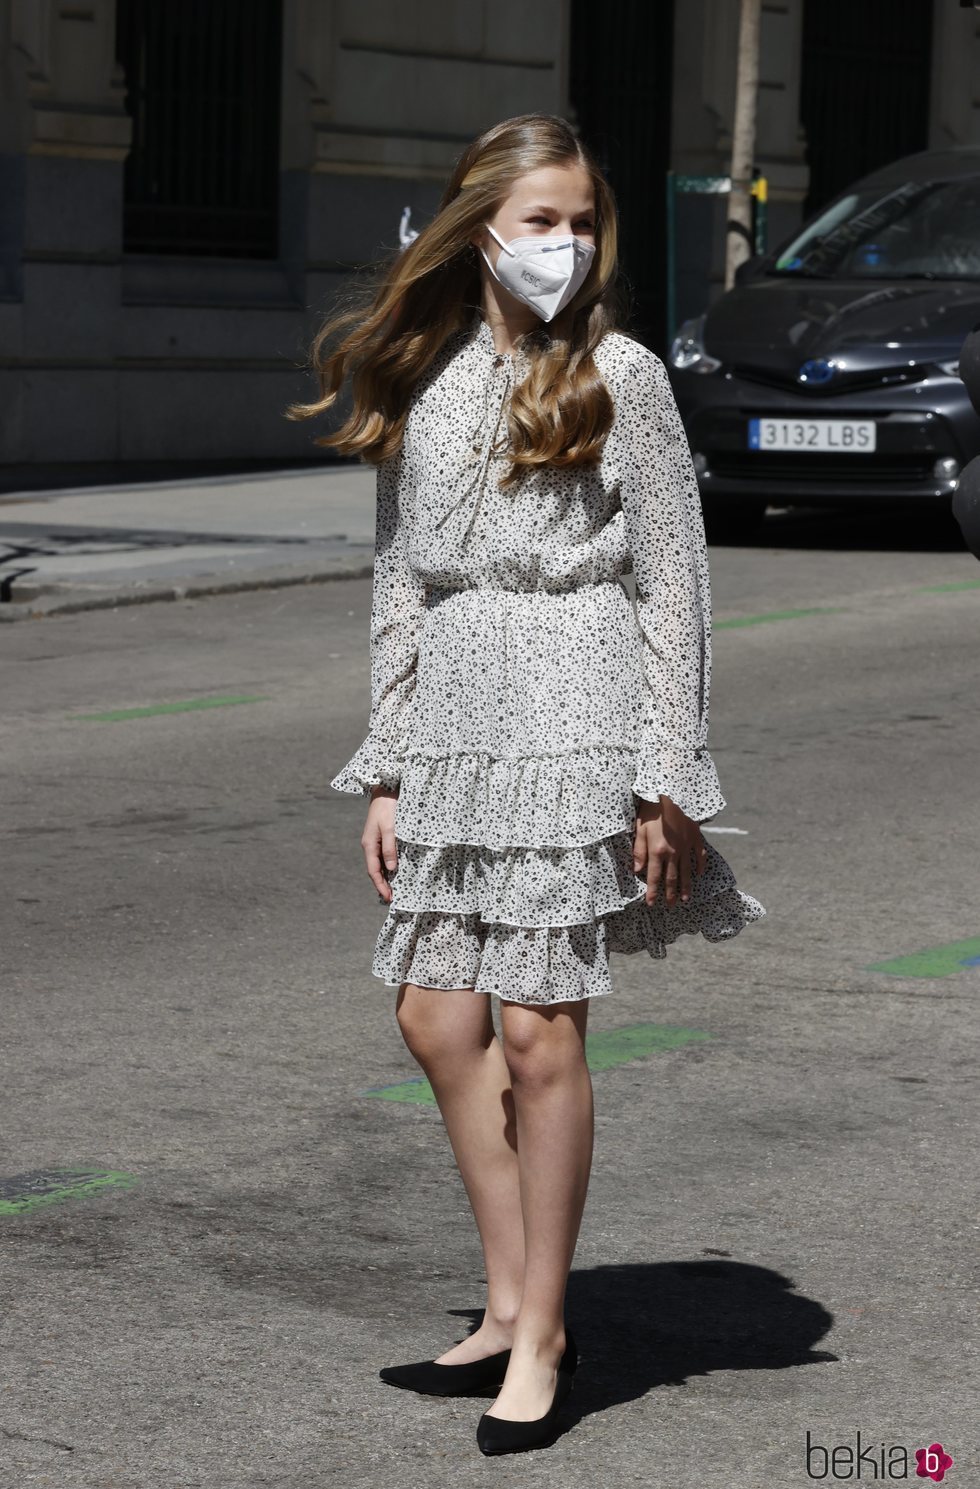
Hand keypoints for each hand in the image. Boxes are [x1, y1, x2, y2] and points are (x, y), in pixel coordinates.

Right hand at [362, 784, 398, 902]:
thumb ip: (389, 847)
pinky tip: (395, 870)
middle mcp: (369, 845)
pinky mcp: (381, 836)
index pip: (374, 871)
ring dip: (386, 877)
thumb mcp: (390, 827)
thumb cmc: (388, 807)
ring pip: (379, 863)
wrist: (385, 789)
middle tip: (392, 898)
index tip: (389, 898)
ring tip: (394, 889)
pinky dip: (388, 866)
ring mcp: (374, 841)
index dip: (381, 886)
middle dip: (382, 885)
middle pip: (375, 870)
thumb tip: (391, 868)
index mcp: (369, 844)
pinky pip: (383, 855)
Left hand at [632, 793, 708, 907]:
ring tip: (685, 899)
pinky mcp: (695, 837)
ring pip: (686, 871)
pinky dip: (700, 866)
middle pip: (672, 878)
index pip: (654, 877)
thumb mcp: (640, 829)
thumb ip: (639, 851)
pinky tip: (700, 874)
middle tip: (670, 906)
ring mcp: (686, 846)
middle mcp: (673, 852)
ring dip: (686, 886)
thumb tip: (637, 871)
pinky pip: (700, 855)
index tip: (651, 903)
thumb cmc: (652, 809)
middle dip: (670, 894)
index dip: (652, 892)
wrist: (672, 793)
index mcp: (657, 851)